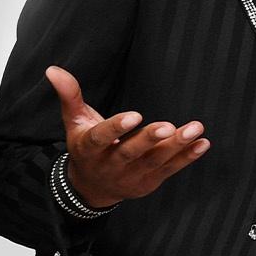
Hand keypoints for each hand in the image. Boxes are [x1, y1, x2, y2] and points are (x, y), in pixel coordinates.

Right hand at [47, 65, 208, 206]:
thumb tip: (53, 69)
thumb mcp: (75, 122)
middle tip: (167, 126)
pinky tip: (202, 143)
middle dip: (149, 140)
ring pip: (155, 161)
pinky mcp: (150, 181)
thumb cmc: (86, 147)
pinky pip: (170, 169)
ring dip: (176, 146)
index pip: (100, 138)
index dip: (116, 128)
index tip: (134, 115)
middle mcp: (110, 165)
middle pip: (130, 153)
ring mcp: (131, 176)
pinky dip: (187, 157)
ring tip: (195, 129)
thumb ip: (70, 96)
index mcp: (89, 148)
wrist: (92, 187)